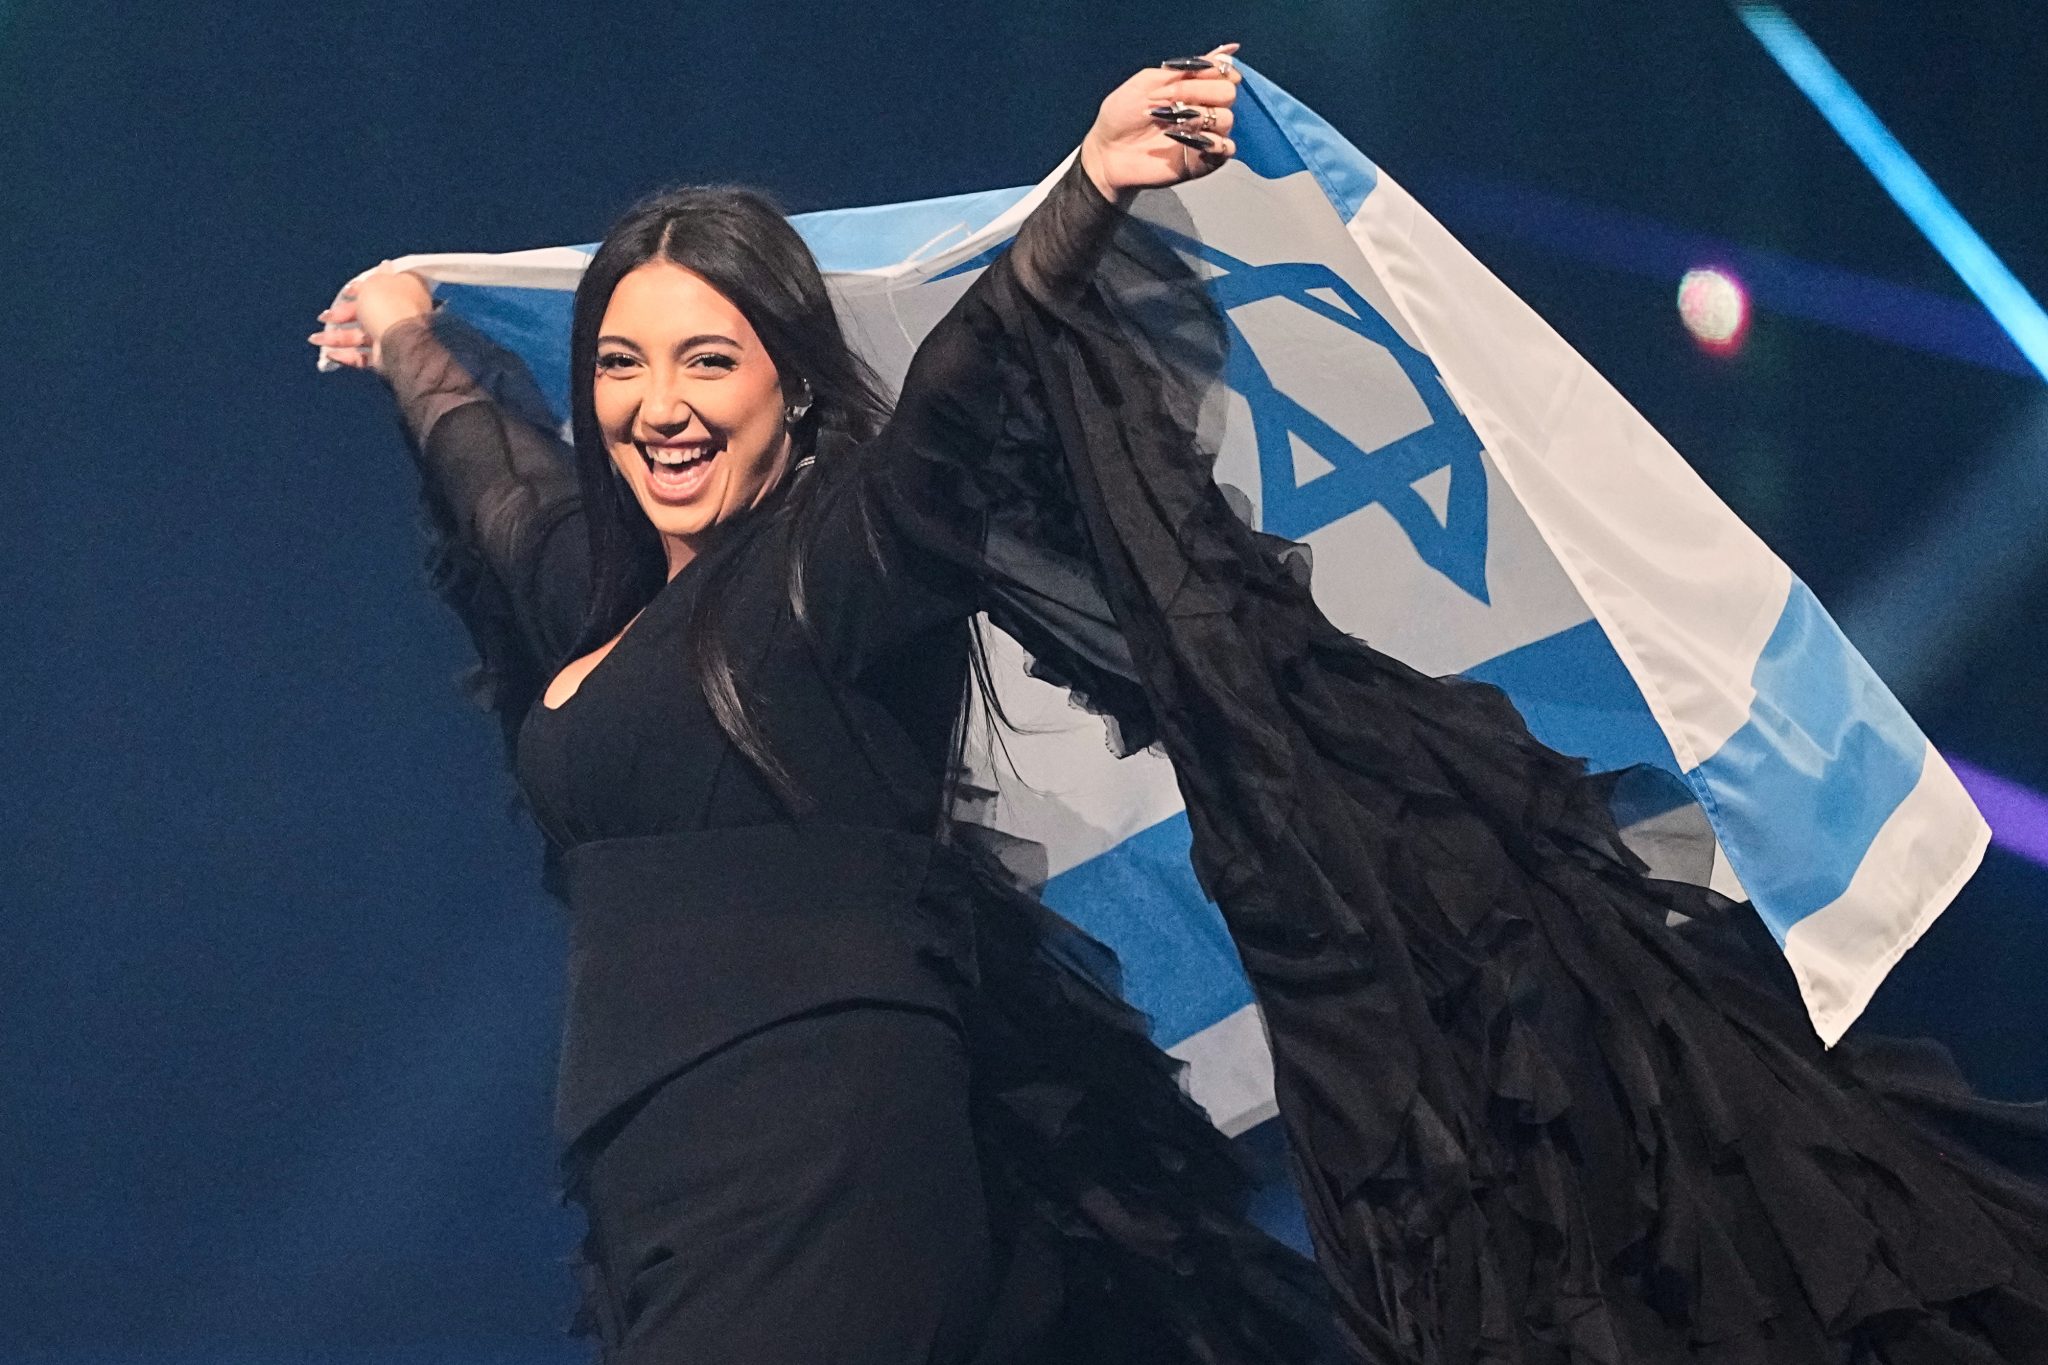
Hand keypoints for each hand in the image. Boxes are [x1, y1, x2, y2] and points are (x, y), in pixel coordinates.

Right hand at [306, 263, 433, 373]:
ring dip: (335, 338)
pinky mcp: (385, 357)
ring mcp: (392, 338)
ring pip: (359, 337)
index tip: (346, 292)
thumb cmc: (387, 307)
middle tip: (324, 317)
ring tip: (316, 339)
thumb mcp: (375, 283)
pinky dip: (346, 355)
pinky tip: (329, 353)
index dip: (359, 290)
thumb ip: (375, 277)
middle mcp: (399, 316)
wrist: (398, 342)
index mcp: (402, 294)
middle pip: (364, 314)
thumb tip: (385, 265)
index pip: (378, 289)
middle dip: (340, 316)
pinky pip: (363, 357)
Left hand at [1079, 43, 1240, 201]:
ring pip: (1227, 119)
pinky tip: (1187, 142)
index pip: (1224, 71)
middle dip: (1197, 91)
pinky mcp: (1204, 160)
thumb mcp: (1148, 81)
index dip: (1215, 69)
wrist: (1108, 151)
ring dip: (1197, 117)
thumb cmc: (1122, 115)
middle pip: (1228, 93)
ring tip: (1169, 124)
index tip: (1193, 73)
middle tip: (1167, 100)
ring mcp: (1205, 135)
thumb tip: (1225, 51)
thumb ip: (1184, 68)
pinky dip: (1211, 143)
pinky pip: (1226, 149)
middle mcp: (1204, 109)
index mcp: (1193, 87)